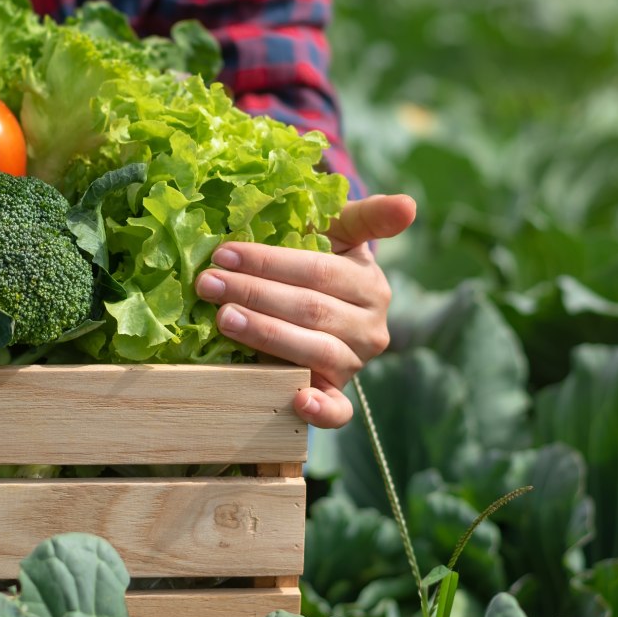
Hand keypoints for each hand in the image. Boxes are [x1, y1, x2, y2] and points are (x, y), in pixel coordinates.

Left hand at [193, 194, 416, 428]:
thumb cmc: (317, 258)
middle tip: (208, 283)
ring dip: (266, 335)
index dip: (270, 262)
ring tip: (224, 319)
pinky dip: (320, 410)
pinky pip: (338, 410)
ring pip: (315, 352)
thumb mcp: (338, 231)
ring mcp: (355, 363)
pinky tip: (297, 401)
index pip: (318, 271)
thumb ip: (368, 215)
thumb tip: (409, 206)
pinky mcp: (339, 393)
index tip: (224, 253)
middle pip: (310, 309)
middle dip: (254, 294)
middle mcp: (370, 327)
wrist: (314, 302)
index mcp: (369, 283)